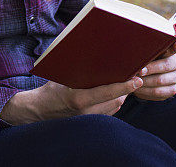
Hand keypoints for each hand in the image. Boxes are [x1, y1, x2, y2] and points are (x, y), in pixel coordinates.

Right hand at [0, 77, 141, 125]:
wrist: (39, 110)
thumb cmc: (50, 89)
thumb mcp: (62, 75)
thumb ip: (79, 68)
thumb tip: (92, 51)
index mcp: (79, 99)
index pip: (108, 93)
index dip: (125, 86)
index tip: (137, 80)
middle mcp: (87, 112)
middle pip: (116, 100)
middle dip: (126, 88)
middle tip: (133, 75)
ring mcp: (89, 119)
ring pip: (115, 106)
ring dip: (121, 95)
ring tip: (125, 81)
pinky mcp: (91, 123)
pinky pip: (109, 112)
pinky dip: (114, 101)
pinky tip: (114, 92)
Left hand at [133, 38, 175, 100]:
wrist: (141, 78)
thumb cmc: (141, 59)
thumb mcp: (142, 51)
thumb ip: (144, 46)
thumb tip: (137, 40)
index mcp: (170, 49)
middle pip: (167, 64)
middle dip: (151, 68)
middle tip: (139, 71)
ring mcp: (175, 77)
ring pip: (161, 80)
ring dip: (146, 81)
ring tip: (134, 80)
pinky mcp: (171, 90)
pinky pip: (159, 92)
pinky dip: (146, 91)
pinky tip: (138, 89)